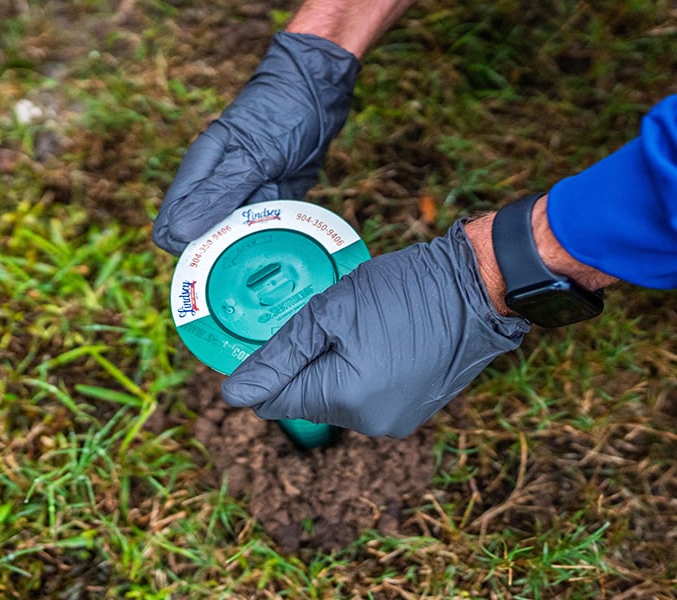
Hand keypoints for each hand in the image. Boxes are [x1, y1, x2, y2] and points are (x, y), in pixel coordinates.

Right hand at [153, 31, 359, 254]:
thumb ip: (218, 194)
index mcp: (197, 176)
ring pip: (235, 240)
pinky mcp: (264, 201)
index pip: (169, 228)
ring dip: (254, 237)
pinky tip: (288, 211)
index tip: (220, 245)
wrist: (317, 91)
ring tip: (275, 208)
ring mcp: (239, 197)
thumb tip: (181, 233)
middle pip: (204, 240)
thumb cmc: (281, 112)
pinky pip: (261, 231)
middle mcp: (213, 191)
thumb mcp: (252, 157)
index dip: (188, 245)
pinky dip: (273, 229)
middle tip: (255, 225)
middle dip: (227, 245)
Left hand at [221, 220, 530, 437]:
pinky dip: (362, 373)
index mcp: (346, 399)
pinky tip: (380, 340)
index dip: (270, 366)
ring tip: (361, 327)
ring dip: (335, 366)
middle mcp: (370, 423)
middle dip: (307, 362)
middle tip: (330, 320)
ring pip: (337, 398)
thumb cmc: (403, 290)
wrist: (476, 287)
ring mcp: (396, 420)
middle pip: (307, 399)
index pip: (276, 400)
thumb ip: (278, 356)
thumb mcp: (329, 313)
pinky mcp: (413, 412)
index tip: (283, 334)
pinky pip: (367, 399)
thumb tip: (233, 396)